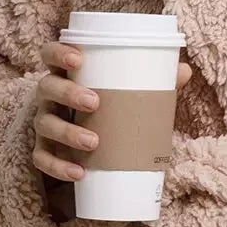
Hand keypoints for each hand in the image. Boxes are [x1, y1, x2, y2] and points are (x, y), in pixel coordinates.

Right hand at [33, 40, 192, 181]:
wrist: (83, 141)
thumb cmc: (107, 107)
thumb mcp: (123, 92)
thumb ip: (151, 80)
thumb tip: (184, 70)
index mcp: (66, 74)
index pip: (49, 54)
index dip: (58, 52)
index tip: (77, 59)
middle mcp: (49, 96)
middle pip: (47, 87)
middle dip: (68, 93)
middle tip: (95, 102)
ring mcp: (44, 123)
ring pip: (45, 125)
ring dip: (67, 133)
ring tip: (93, 142)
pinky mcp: (43, 151)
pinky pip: (42, 159)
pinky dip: (58, 167)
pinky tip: (79, 173)